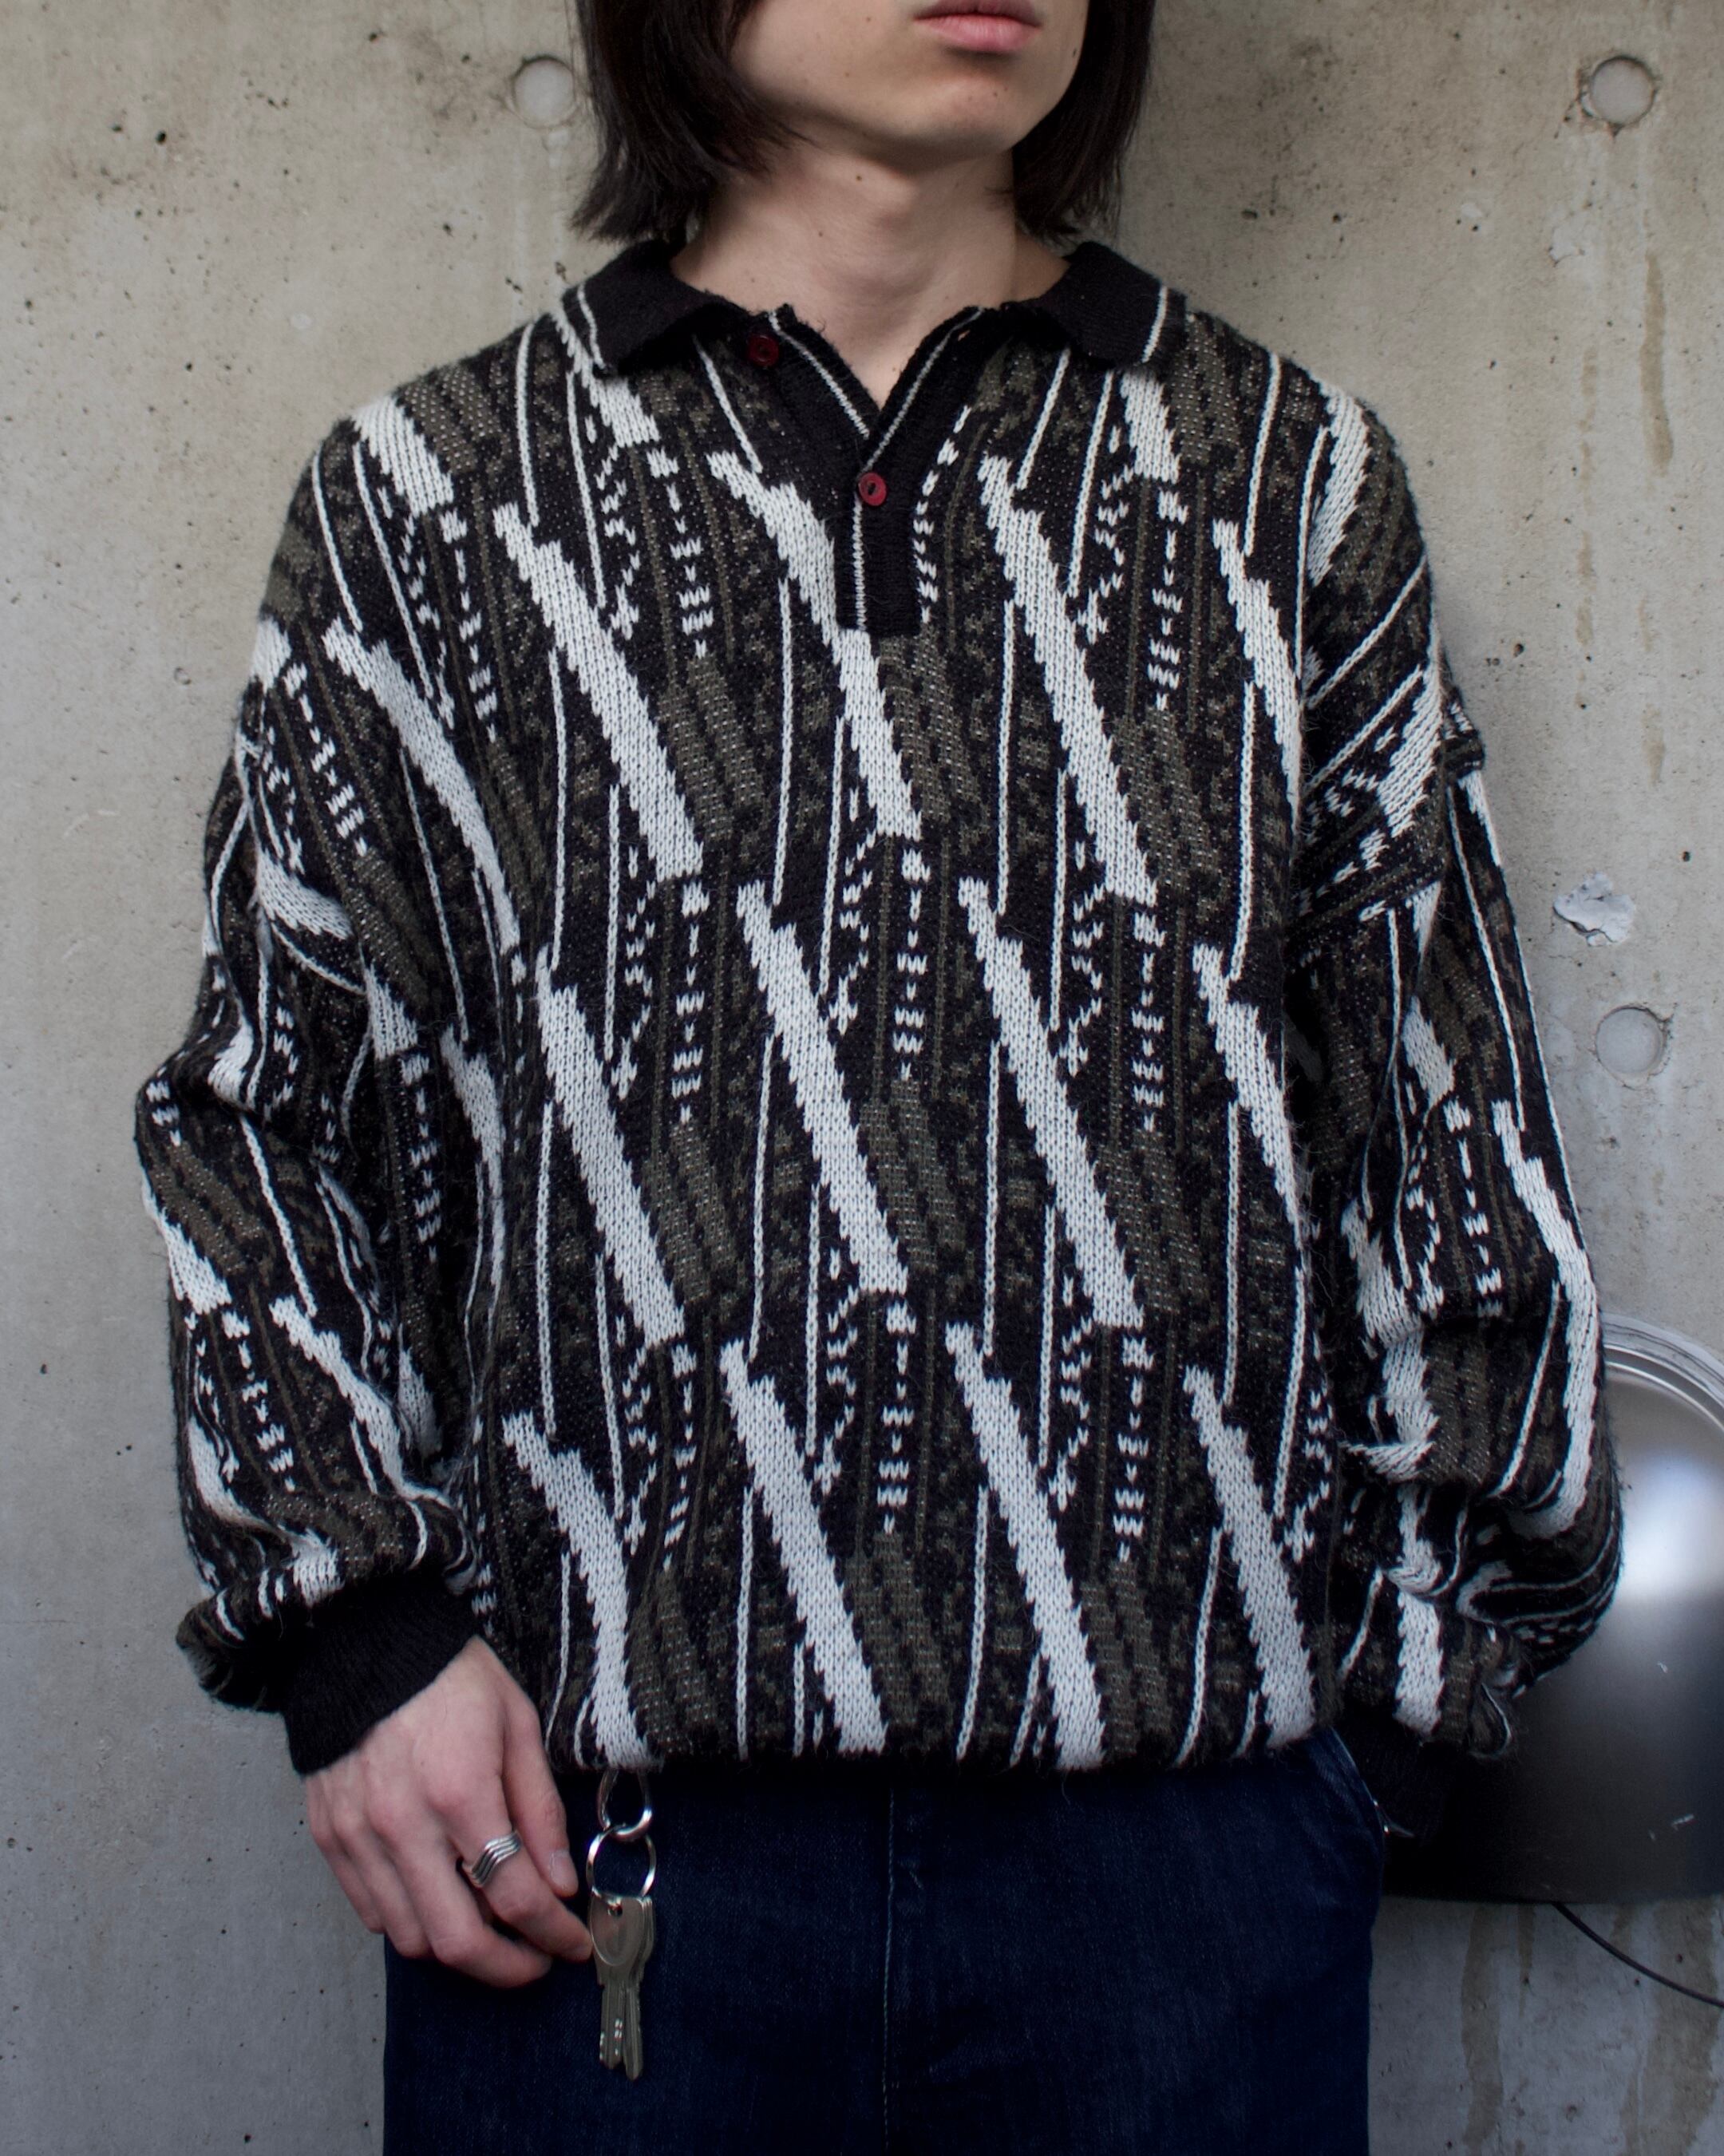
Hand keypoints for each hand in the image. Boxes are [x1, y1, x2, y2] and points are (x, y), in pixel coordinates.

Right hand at [304, 1636, 591, 1987]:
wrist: (364, 1638)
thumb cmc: (451, 1676)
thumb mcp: (516, 1724)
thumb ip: (539, 1809)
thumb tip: (560, 1884)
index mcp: (461, 1790)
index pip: (515, 1896)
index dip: (554, 1933)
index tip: (574, 1942)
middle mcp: (403, 1824)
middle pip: (458, 1941)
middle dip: (507, 1967)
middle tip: (535, 1958)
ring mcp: (358, 1836)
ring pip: (411, 1938)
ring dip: (458, 1948)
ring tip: (491, 1926)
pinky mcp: (329, 1837)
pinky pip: (371, 1912)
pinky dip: (411, 1921)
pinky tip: (440, 1897)